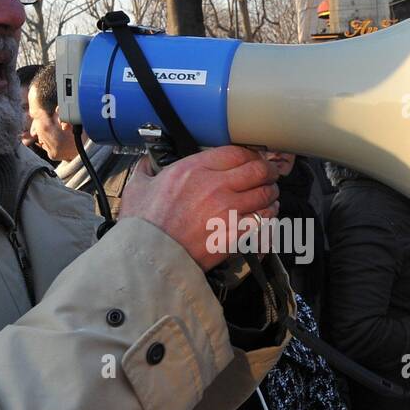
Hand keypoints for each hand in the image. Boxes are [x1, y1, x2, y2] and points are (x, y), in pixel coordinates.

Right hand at [119, 146, 279, 271]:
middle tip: (270, 174)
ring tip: (271, 195)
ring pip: (265, 194)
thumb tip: (146, 164)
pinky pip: (264, 220)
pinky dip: (269, 216)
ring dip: (271, 194)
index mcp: (194, 169)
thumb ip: (146, 170)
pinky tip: (267, 215)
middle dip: (268, 171)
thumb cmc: (143, 225)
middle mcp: (216, 186)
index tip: (253, 159)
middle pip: (257, 170)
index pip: (236, 153)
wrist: (149, 257)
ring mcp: (228, 210)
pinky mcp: (235, 234)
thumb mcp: (138, 187)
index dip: (251, 155)